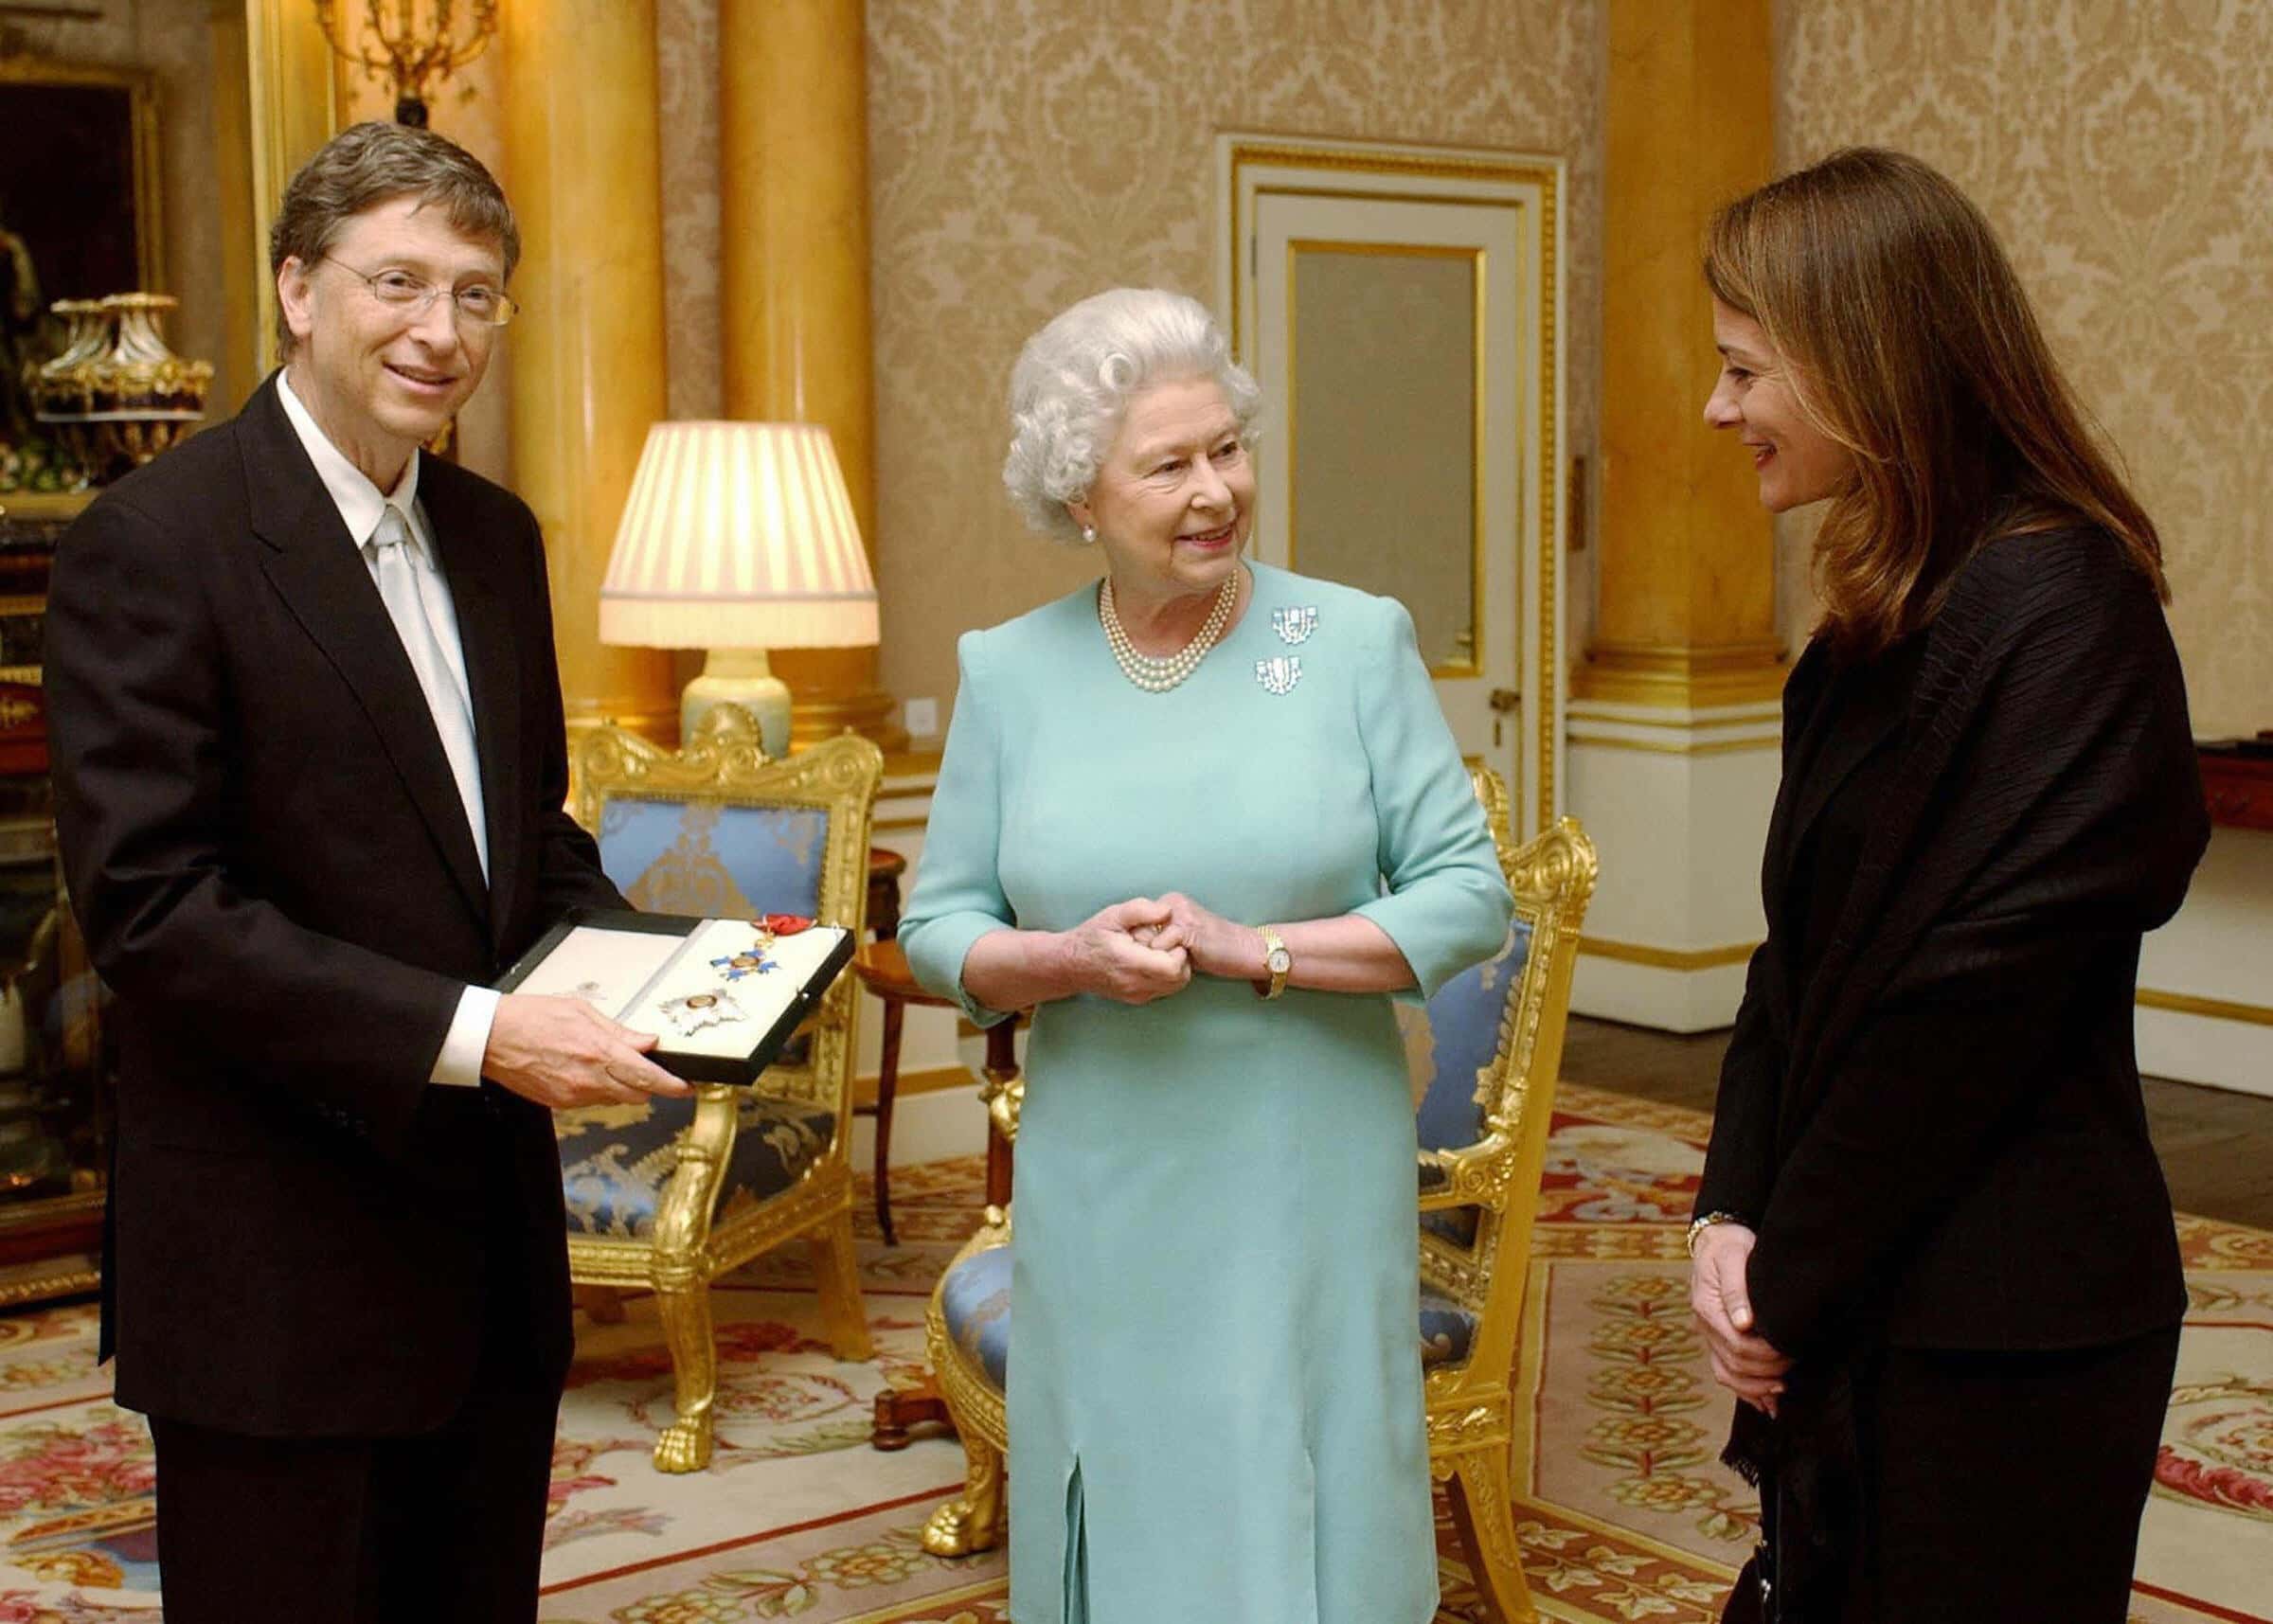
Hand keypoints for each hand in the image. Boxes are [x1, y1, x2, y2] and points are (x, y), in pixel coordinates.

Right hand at [483, 993, 694, 1108]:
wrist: (490, 1037)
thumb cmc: (531, 1017)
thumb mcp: (582, 1011)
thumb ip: (619, 1031)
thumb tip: (647, 1041)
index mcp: (599, 1051)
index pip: (648, 1076)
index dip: (673, 1085)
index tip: (686, 1087)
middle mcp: (589, 1079)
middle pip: (638, 1095)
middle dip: (648, 1084)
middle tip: (646, 1069)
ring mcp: (574, 1095)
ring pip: (616, 1099)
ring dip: (621, 1086)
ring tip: (604, 1062)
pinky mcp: (559, 1103)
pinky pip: (592, 1101)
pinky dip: (598, 1089)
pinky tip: (584, 1070)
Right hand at [1059, 898, 1191, 1003]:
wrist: (1069, 965)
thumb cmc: (1091, 937)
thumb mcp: (1113, 915)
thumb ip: (1141, 910)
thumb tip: (1168, 911)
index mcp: (1129, 963)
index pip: (1173, 967)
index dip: (1177, 950)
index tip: (1165, 937)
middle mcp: (1135, 984)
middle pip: (1180, 979)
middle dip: (1180, 958)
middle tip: (1165, 943)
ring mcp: (1137, 995)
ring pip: (1175, 986)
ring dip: (1175, 967)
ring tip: (1159, 951)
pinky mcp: (1138, 999)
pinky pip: (1165, 989)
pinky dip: (1167, 976)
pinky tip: (1152, 961)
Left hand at [1142, 891, 1262, 981]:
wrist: (1244, 950)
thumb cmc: (1212, 950)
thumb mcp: (1180, 940)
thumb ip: (1160, 937)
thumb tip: (1132, 949)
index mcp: (1169, 903)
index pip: (1135, 923)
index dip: (1138, 944)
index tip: (1148, 957)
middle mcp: (1172, 902)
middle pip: (1135, 930)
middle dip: (1142, 949)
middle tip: (1161, 960)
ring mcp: (1179, 912)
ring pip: (1145, 939)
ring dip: (1154, 956)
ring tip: (1176, 961)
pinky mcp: (1186, 926)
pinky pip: (1159, 945)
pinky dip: (1166, 959)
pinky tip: (1186, 962)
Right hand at [1689, 1221, 1792, 1415]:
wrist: (1718, 1239)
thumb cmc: (1729, 1246)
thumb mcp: (1732, 1257)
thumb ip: (1736, 1289)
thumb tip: (1744, 1324)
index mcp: (1707, 1308)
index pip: (1737, 1345)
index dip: (1766, 1355)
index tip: (1791, 1351)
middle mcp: (1705, 1326)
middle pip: (1734, 1364)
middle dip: (1766, 1372)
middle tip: (1794, 1364)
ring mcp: (1710, 1335)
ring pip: (1727, 1375)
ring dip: (1755, 1388)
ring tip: (1781, 1391)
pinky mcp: (1718, 1338)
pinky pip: (1726, 1372)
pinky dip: (1745, 1390)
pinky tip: (1765, 1401)